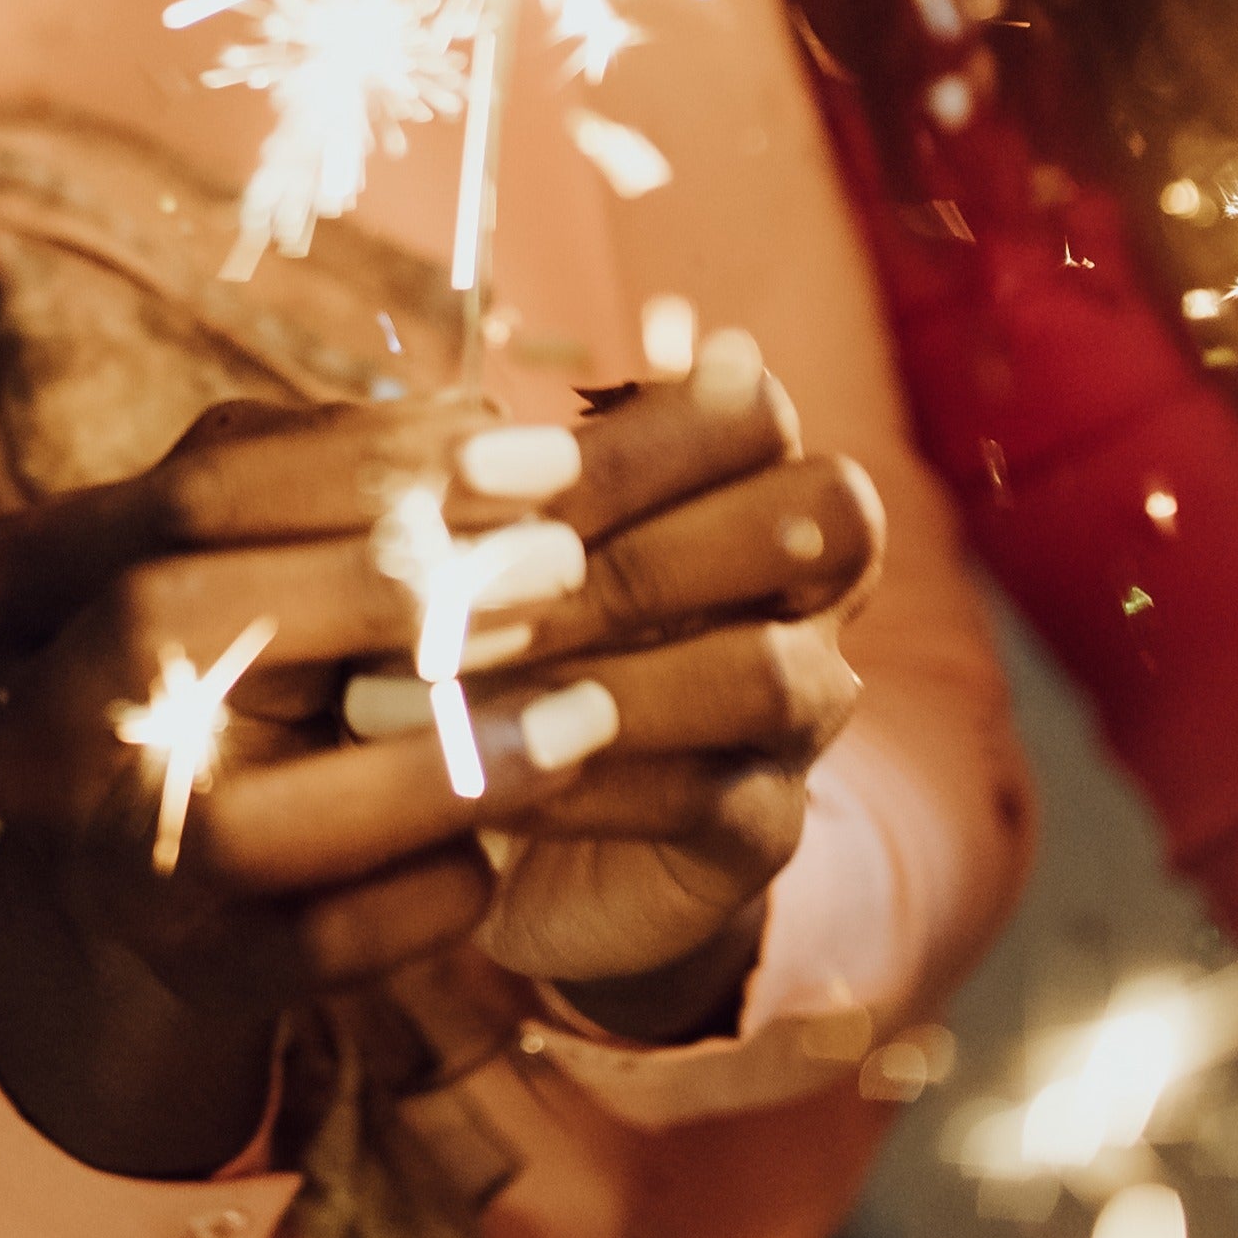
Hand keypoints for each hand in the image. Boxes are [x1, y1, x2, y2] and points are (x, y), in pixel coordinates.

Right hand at [0, 397, 621, 1175]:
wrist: (160, 862)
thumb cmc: (231, 654)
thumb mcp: (241, 549)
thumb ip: (331, 487)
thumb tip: (488, 441)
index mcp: (12, 590)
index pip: (187, 496)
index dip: (364, 467)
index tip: (536, 454)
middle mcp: (22, 728)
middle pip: (167, 628)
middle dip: (375, 591)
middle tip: (562, 567)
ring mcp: (90, 865)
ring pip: (233, 823)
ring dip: (425, 767)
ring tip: (583, 715)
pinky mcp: (184, 975)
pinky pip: (309, 950)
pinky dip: (417, 897)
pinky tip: (504, 854)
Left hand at [378, 337, 880, 1034]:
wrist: (514, 817)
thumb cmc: (485, 628)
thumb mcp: (479, 540)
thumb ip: (483, 486)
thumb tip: (432, 446)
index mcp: (743, 473)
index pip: (751, 411)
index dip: (631, 437)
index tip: (472, 471)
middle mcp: (806, 582)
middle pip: (806, 524)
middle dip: (623, 557)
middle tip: (456, 597)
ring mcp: (804, 708)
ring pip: (767, 672)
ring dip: (601, 677)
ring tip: (452, 691)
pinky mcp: (766, 826)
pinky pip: (708, 799)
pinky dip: (581, 786)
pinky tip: (474, 780)